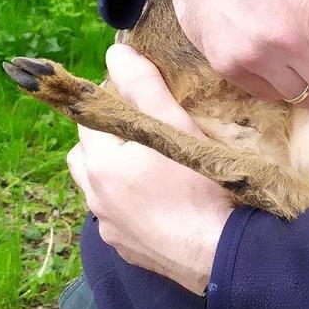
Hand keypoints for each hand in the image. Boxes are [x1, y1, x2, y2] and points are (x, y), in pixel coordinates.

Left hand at [67, 43, 234, 294]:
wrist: (220, 254)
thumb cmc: (197, 184)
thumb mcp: (173, 125)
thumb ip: (143, 85)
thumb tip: (116, 54)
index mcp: (99, 165)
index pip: (91, 120)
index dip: (114, 105)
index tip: (144, 103)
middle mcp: (96, 199)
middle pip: (87, 156)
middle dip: (109, 141)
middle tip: (149, 134)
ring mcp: (111, 229)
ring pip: (102, 190)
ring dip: (118, 175)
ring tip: (154, 168)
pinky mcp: (129, 252)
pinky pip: (120, 219)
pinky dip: (133, 206)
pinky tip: (163, 202)